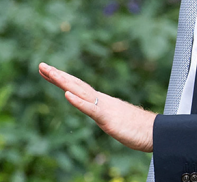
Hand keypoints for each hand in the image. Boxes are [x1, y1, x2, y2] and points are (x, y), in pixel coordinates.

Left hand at [38, 62, 155, 151]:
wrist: (155, 132)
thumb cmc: (137, 128)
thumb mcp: (115, 120)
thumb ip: (106, 113)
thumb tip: (101, 112)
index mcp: (101, 101)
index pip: (78, 87)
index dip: (62, 78)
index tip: (47, 71)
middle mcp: (101, 100)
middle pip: (77, 85)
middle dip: (58, 75)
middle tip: (41, 65)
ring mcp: (105, 108)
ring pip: (81, 92)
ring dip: (64, 82)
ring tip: (50, 73)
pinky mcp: (108, 119)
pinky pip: (91, 109)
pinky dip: (78, 101)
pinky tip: (67, 95)